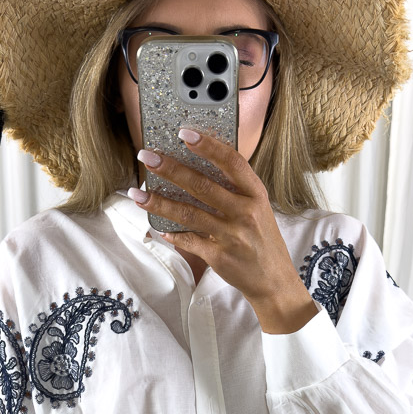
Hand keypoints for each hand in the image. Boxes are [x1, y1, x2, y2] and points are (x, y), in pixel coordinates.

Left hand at [129, 130, 308, 316]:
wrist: (274, 280)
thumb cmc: (262, 239)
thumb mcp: (259, 208)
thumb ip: (235, 189)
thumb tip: (199, 165)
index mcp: (256, 194)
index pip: (231, 161)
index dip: (207, 145)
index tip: (184, 133)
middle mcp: (245, 212)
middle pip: (202, 185)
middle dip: (171, 169)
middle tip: (147, 158)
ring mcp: (232, 235)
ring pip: (189, 213)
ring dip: (159, 202)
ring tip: (137, 193)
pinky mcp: (219, 256)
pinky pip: (189, 241)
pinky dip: (172, 233)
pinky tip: (158, 227)